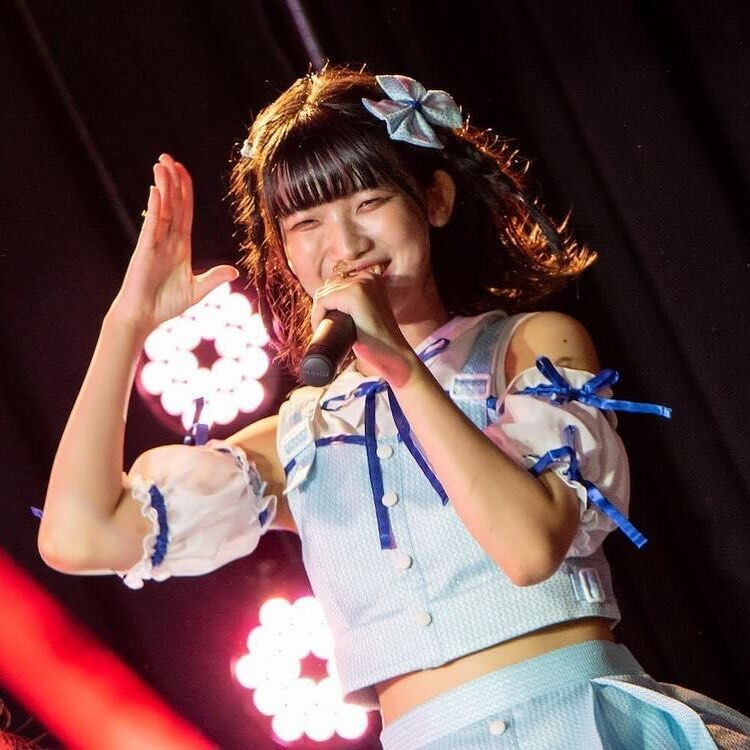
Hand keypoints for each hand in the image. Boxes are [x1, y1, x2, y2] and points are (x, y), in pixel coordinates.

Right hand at [109, 154, 237, 331]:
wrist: (144, 316)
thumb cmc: (166, 304)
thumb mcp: (196, 290)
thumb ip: (214, 278)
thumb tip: (235, 270)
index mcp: (179, 245)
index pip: (184, 212)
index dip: (185, 192)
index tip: (183, 172)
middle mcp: (166, 240)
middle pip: (172, 204)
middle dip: (171, 181)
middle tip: (168, 157)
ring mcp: (155, 243)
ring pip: (161, 209)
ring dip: (162, 187)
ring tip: (161, 164)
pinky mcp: (145, 250)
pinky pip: (152, 226)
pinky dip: (155, 209)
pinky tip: (156, 191)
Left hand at [310, 266, 416, 384]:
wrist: (394, 355)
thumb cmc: (378, 341)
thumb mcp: (366, 315)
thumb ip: (355, 306)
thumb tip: (330, 307)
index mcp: (371, 279)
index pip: (336, 284)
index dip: (326, 304)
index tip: (324, 323)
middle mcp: (368, 277)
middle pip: (328, 287)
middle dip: (320, 308)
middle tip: (322, 328)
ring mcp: (362, 283)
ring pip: (323, 293)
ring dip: (317, 312)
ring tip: (321, 329)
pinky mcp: (355, 294)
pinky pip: (323, 300)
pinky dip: (317, 315)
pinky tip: (319, 327)